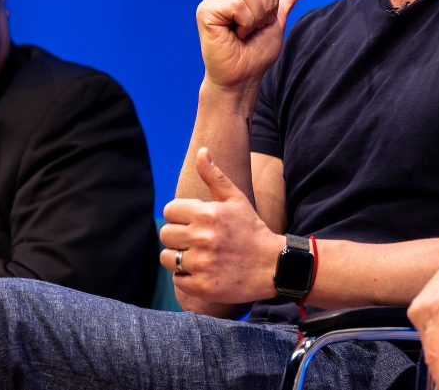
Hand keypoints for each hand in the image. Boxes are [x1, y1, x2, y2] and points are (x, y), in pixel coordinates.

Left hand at [160, 148, 284, 303]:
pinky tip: (205, 271)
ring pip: (167, 258)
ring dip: (179, 258)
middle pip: (165, 234)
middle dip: (178, 236)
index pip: (169, 211)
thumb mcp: (236, 199)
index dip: (180, 215)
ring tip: (199, 256)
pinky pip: (177, 280)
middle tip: (197, 240)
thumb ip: (215, 176)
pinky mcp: (202, 286)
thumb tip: (202, 151)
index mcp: (208, 213)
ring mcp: (202, 264)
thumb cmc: (251, 229)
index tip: (194, 222)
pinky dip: (187, 277)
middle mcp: (203, 238)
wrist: (273, 265)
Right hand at [196, 0, 301, 91]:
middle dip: (265, 8)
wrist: (242, 79)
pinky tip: (236, 35)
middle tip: (253, 28)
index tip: (262, 22)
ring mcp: (212, 1)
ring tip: (244, 32)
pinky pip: (237, 5)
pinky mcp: (205, 12)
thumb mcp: (274, 26)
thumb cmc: (255, 56)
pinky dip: (245, 23)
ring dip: (255, 17)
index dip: (272, 0)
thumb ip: (282, 6)